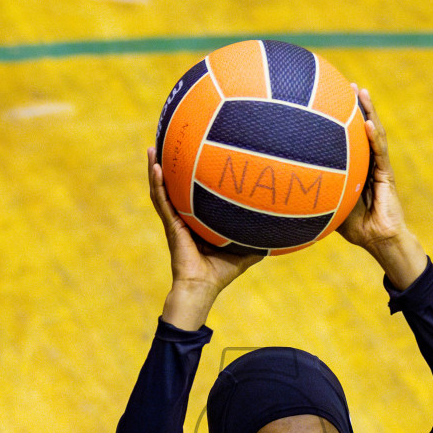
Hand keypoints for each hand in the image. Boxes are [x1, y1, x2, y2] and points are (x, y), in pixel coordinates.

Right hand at [148, 148, 262, 329]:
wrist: (202, 287)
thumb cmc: (220, 273)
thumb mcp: (244, 252)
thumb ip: (257, 240)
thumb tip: (279, 231)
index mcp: (196, 221)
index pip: (190, 194)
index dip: (187, 177)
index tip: (190, 156)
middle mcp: (183, 218)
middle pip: (173, 187)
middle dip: (169, 166)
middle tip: (167, 144)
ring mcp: (175, 221)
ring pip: (161, 190)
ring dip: (156, 169)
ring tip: (153, 148)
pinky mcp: (171, 226)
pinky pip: (162, 201)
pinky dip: (158, 184)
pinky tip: (156, 167)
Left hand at [338, 87, 426, 289]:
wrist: (377, 239)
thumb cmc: (354, 226)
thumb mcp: (330, 203)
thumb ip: (318, 191)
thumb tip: (288, 186)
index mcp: (357, 165)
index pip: (350, 137)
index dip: (342, 117)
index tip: (331, 98)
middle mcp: (368, 161)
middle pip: (363, 127)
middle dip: (357, 104)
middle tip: (348, 84)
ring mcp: (379, 166)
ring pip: (375, 132)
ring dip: (369, 111)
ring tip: (362, 92)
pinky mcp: (387, 174)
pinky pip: (380, 151)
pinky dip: (374, 136)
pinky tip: (368, 123)